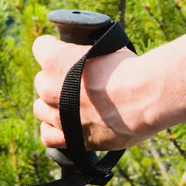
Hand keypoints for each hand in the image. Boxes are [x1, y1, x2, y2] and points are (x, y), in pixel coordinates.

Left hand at [31, 35, 148, 152]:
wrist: (145, 96)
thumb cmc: (129, 69)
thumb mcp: (102, 47)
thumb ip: (84, 54)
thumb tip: (86, 58)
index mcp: (54, 60)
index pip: (40, 47)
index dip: (54, 48)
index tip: (66, 52)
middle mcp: (49, 87)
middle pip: (41, 80)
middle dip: (56, 79)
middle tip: (79, 82)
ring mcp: (57, 115)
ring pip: (40, 108)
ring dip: (53, 105)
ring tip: (73, 104)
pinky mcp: (70, 138)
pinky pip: (47, 136)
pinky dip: (53, 130)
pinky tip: (65, 125)